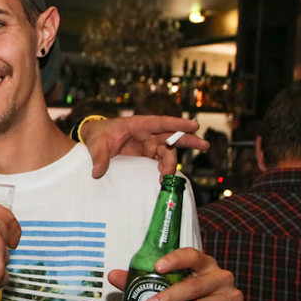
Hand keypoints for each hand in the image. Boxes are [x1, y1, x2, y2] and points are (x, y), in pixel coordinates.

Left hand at [82, 116, 208, 178]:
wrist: (95, 140)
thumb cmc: (98, 136)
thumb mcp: (96, 145)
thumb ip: (99, 158)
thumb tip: (98, 173)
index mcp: (139, 125)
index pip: (161, 122)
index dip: (178, 124)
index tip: (194, 125)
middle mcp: (148, 134)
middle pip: (172, 136)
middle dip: (189, 140)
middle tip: (205, 146)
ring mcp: (149, 144)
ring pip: (168, 151)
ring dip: (171, 164)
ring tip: (167, 177)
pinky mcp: (147, 154)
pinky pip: (161, 161)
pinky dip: (164, 169)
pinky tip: (164, 179)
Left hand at [108, 247, 247, 300]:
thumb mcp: (159, 293)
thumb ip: (138, 283)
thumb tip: (111, 275)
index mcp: (203, 264)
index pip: (191, 255)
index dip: (175, 259)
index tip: (157, 267)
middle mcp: (221, 277)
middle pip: (195, 285)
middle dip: (170, 297)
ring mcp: (233, 297)